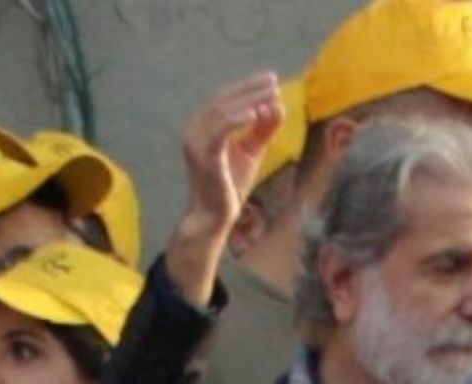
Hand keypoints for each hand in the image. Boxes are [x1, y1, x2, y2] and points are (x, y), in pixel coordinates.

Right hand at [181, 71, 283, 234]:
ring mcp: (196, 141)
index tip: (271, 79)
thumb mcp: (251, 151)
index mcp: (203, 126)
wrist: (215, 215)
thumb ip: (263, 130)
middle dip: (251, 88)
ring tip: (272, 94)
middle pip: (223, 99)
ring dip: (249, 100)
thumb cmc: (230, 184)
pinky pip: (220, 131)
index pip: (225, 98)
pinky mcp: (204, 156)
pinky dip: (237, 119)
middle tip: (274, 81)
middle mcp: (194, 129)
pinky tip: (255, 113)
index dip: (248, 86)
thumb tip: (277, 106)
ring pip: (223, 111)